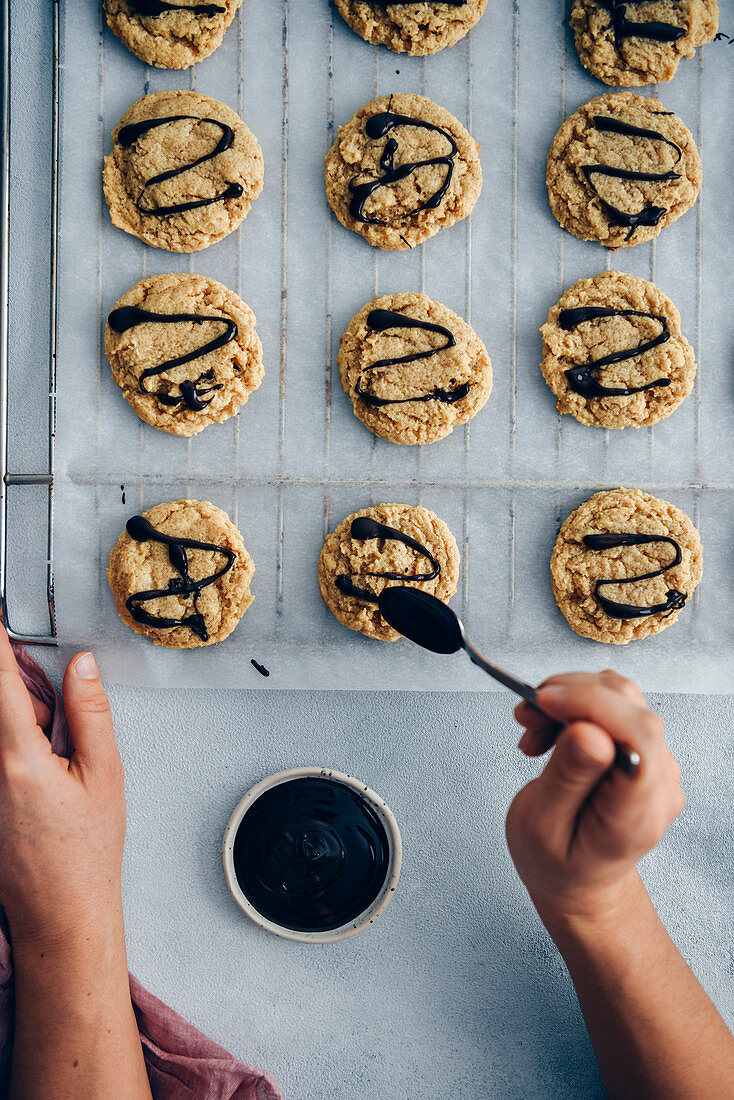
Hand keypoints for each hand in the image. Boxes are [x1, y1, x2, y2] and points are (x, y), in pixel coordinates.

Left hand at [0, 625, 125, 947]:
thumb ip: (88, 713)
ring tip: (52, 738)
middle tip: (48, 693)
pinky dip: (14, 739)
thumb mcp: (103, 775)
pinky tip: (38, 757)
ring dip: (17, 714)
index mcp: (15, 758)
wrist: (60, 916)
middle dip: (16, 683)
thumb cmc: (84, 856)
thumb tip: (80, 668)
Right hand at [506, 671, 683, 925]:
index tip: (544, 701)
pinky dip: (575, 706)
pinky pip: (614, 706)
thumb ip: (567, 778)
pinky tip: (550, 730)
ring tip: (533, 729)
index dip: (591, 704)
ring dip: (568, 699)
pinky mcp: (642, 749)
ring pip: (619, 697)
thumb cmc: (557, 862)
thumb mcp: (543, 827)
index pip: (637, 734)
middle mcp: (659, 782)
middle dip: (569, 695)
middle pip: (627, 705)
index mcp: (637, 811)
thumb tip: (589, 732)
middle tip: (525, 714)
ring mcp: (655, 763)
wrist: (577, 880)